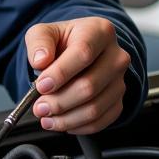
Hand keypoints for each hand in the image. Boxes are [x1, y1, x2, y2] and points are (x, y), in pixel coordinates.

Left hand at [26, 17, 130, 133]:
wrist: (79, 50)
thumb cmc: (63, 41)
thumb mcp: (44, 32)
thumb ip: (38, 42)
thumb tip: (40, 60)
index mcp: (99, 32)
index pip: (83, 54)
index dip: (60, 73)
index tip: (41, 86)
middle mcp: (116, 57)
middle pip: (89, 86)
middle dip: (59, 101)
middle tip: (39, 107)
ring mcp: (120, 81)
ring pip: (95, 108)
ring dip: (66, 118)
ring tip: (45, 117)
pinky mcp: (118, 101)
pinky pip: (101, 121)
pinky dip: (78, 126)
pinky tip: (61, 122)